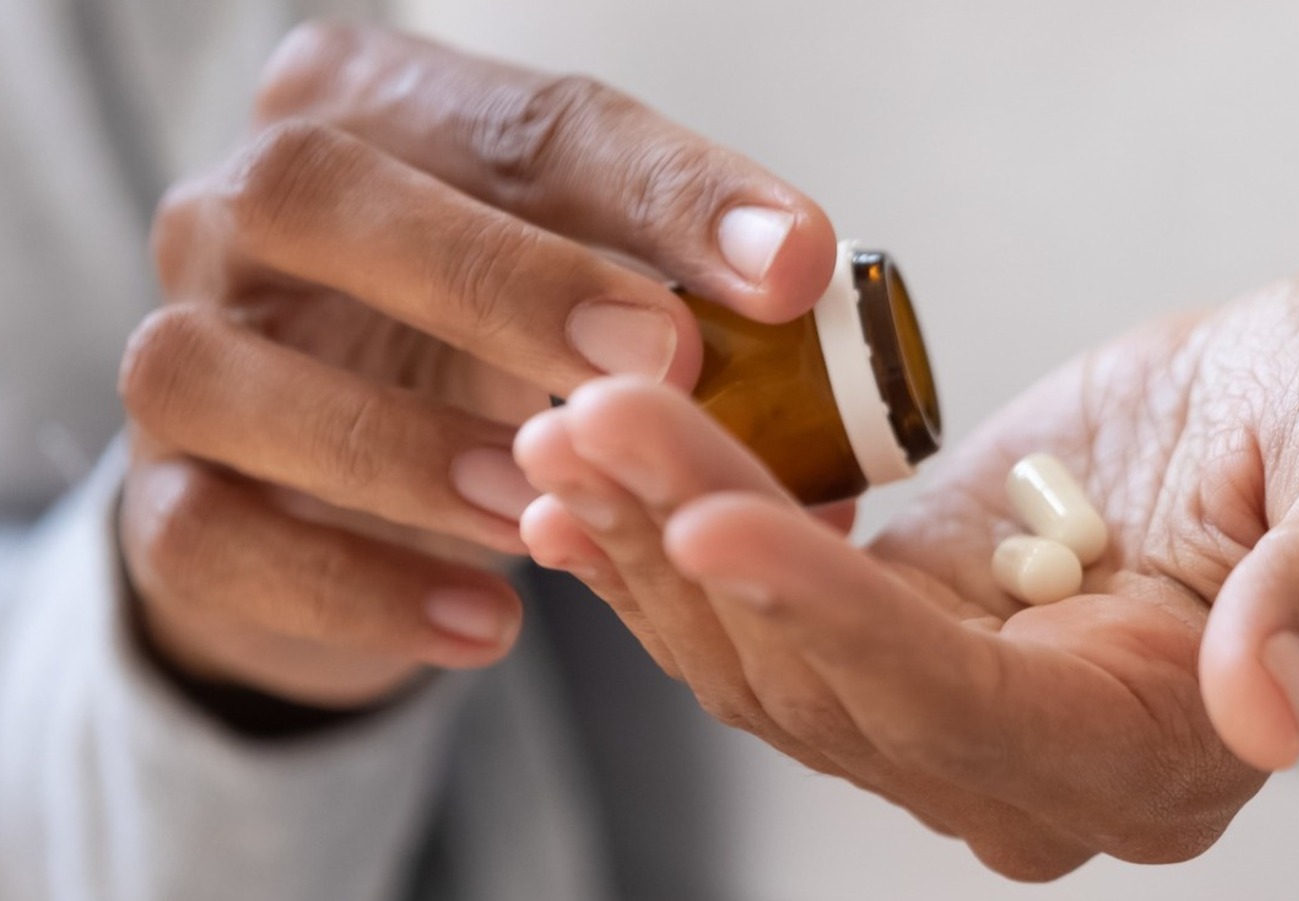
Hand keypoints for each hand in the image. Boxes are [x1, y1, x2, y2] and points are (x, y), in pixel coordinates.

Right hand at [116, 21, 836, 708]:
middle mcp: (241, 207)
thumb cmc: (478, 344)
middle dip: (497, 280)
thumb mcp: (582, 292)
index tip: (790, 267)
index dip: (661, 190)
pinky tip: (487, 625)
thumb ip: (687, 306)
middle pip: (317, 194)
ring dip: (402, 447)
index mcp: (372, 112)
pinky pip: (210, 537)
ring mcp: (178, 349)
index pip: (518, 121)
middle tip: (652, 361)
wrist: (338, 469)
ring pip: (221, 372)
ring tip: (540, 512)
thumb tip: (824, 365)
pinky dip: (352, 587)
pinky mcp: (160, 498)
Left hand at [513, 265, 1298, 877]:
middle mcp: (1034, 765)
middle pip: (827, 685)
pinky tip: (593, 490)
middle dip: (699, 550)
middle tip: (592, 421)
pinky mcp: (904, 638)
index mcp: (1152, 743)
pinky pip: (764, 625)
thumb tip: (1267, 712)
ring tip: (567, 438)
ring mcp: (953, 711)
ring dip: (656, 552)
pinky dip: (675, 558)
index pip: (959, 704)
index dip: (830, 618)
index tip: (709, 516)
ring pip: (767, 668)